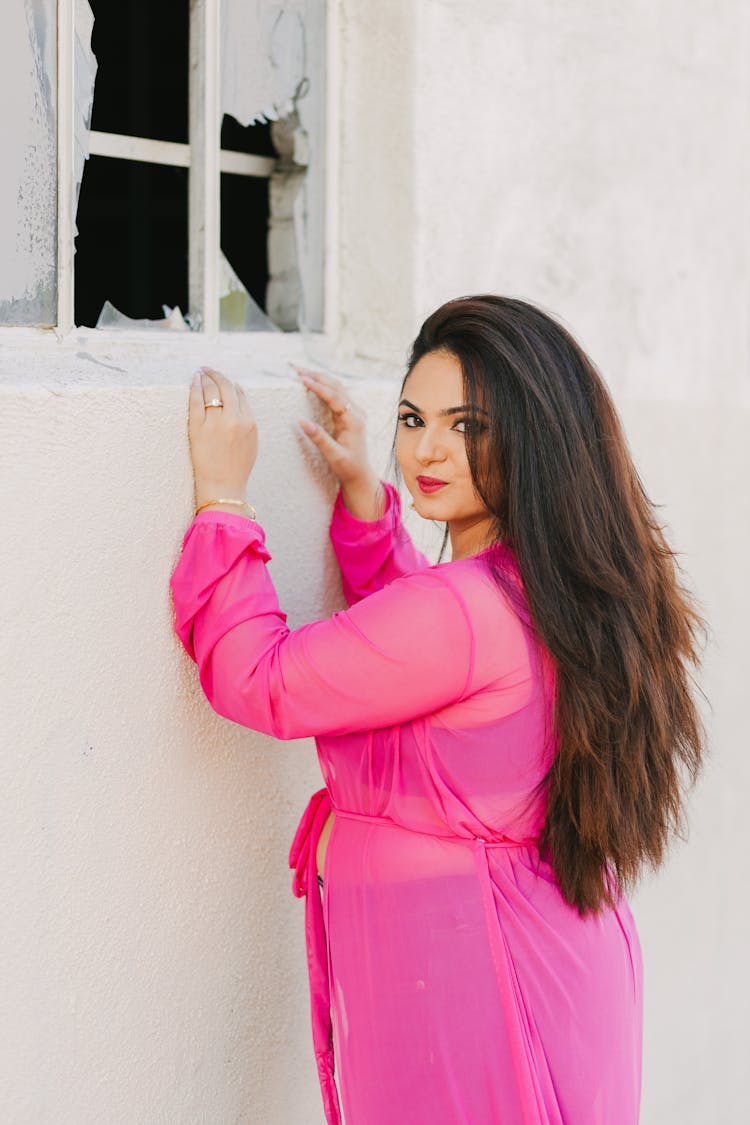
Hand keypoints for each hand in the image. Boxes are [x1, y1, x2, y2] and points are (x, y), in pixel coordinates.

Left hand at [188, 367, 257, 504]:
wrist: (223, 486)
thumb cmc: (237, 467)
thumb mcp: (251, 441)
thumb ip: (246, 417)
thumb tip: (239, 392)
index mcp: (249, 422)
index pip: (239, 394)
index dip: (230, 383)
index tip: (222, 380)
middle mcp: (234, 419)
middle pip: (225, 387)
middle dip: (216, 374)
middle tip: (209, 369)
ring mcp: (215, 423)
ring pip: (211, 390)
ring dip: (206, 377)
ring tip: (200, 372)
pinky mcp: (198, 428)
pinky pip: (196, 401)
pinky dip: (195, 387)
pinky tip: (194, 381)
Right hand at [294, 367, 374, 487]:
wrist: (360, 474)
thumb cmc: (348, 467)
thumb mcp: (333, 455)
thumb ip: (319, 438)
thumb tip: (301, 421)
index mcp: (354, 421)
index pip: (334, 397)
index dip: (318, 387)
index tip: (302, 379)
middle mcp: (357, 413)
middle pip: (336, 387)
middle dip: (317, 377)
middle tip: (297, 370)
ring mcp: (355, 412)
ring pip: (337, 388)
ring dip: (320, 379)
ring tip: (302, 373)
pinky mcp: (351, 414)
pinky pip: (337, 395)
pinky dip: (324, 386)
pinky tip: (314, 382)